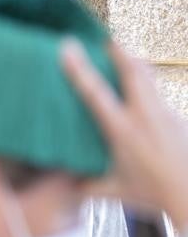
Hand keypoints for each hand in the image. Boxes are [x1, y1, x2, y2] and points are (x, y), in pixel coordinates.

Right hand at [61, 40, 187, 225]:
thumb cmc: (155, 197)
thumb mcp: (113, 192)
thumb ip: (84, 185)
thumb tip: (61, 183)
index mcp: (123, 132)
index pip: (96, 93)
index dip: (80, 68)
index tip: (68, 47)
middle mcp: (145, 118)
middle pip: (134, 71)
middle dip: (119, 51)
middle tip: (106, 39)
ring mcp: (166, 116)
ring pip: (149, 80)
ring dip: (135, 66)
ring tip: (124, 58)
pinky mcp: (180, 120)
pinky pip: (160, 99)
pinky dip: (148, 92)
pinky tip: (143, 102)